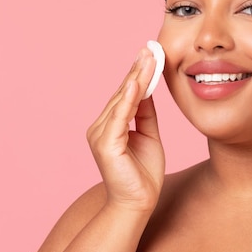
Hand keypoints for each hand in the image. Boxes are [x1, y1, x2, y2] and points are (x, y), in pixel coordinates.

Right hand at [86, 48, 164, 212]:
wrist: (139, 203)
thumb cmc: (143, 173)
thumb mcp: (149, 135)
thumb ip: (145, 113)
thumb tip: (147, 89)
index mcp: (110, 125)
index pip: (127, 94)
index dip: (139, 74)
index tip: (150, 53)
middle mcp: (101, 127)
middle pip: (123, 93)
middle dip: (138, 70)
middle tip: (150, 48)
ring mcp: (101, 135)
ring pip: (122, 101)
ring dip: (136, 78)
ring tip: (148, 58)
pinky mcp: (106, 145)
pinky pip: (119, 117)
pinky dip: (128, 99)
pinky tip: (137, 83)